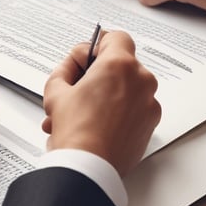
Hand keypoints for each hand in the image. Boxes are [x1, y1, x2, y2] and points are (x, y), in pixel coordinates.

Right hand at [42, 31, 160, 176]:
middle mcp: (141, 81)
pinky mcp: (149, 125)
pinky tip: (93, 126)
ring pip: (127, 89)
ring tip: (78, 115)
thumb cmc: (75, 131)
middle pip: (121, 65)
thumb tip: (75, 62)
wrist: (88, 168)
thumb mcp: (55, 90)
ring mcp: (148, 104)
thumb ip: (66, 66)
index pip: (115, 37)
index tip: (86, 57)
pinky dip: (117, 114)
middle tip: (77, 89)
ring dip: (106, 96)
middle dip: (99, 75)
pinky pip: (133, 110)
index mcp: (120, 65)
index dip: (97, 45)